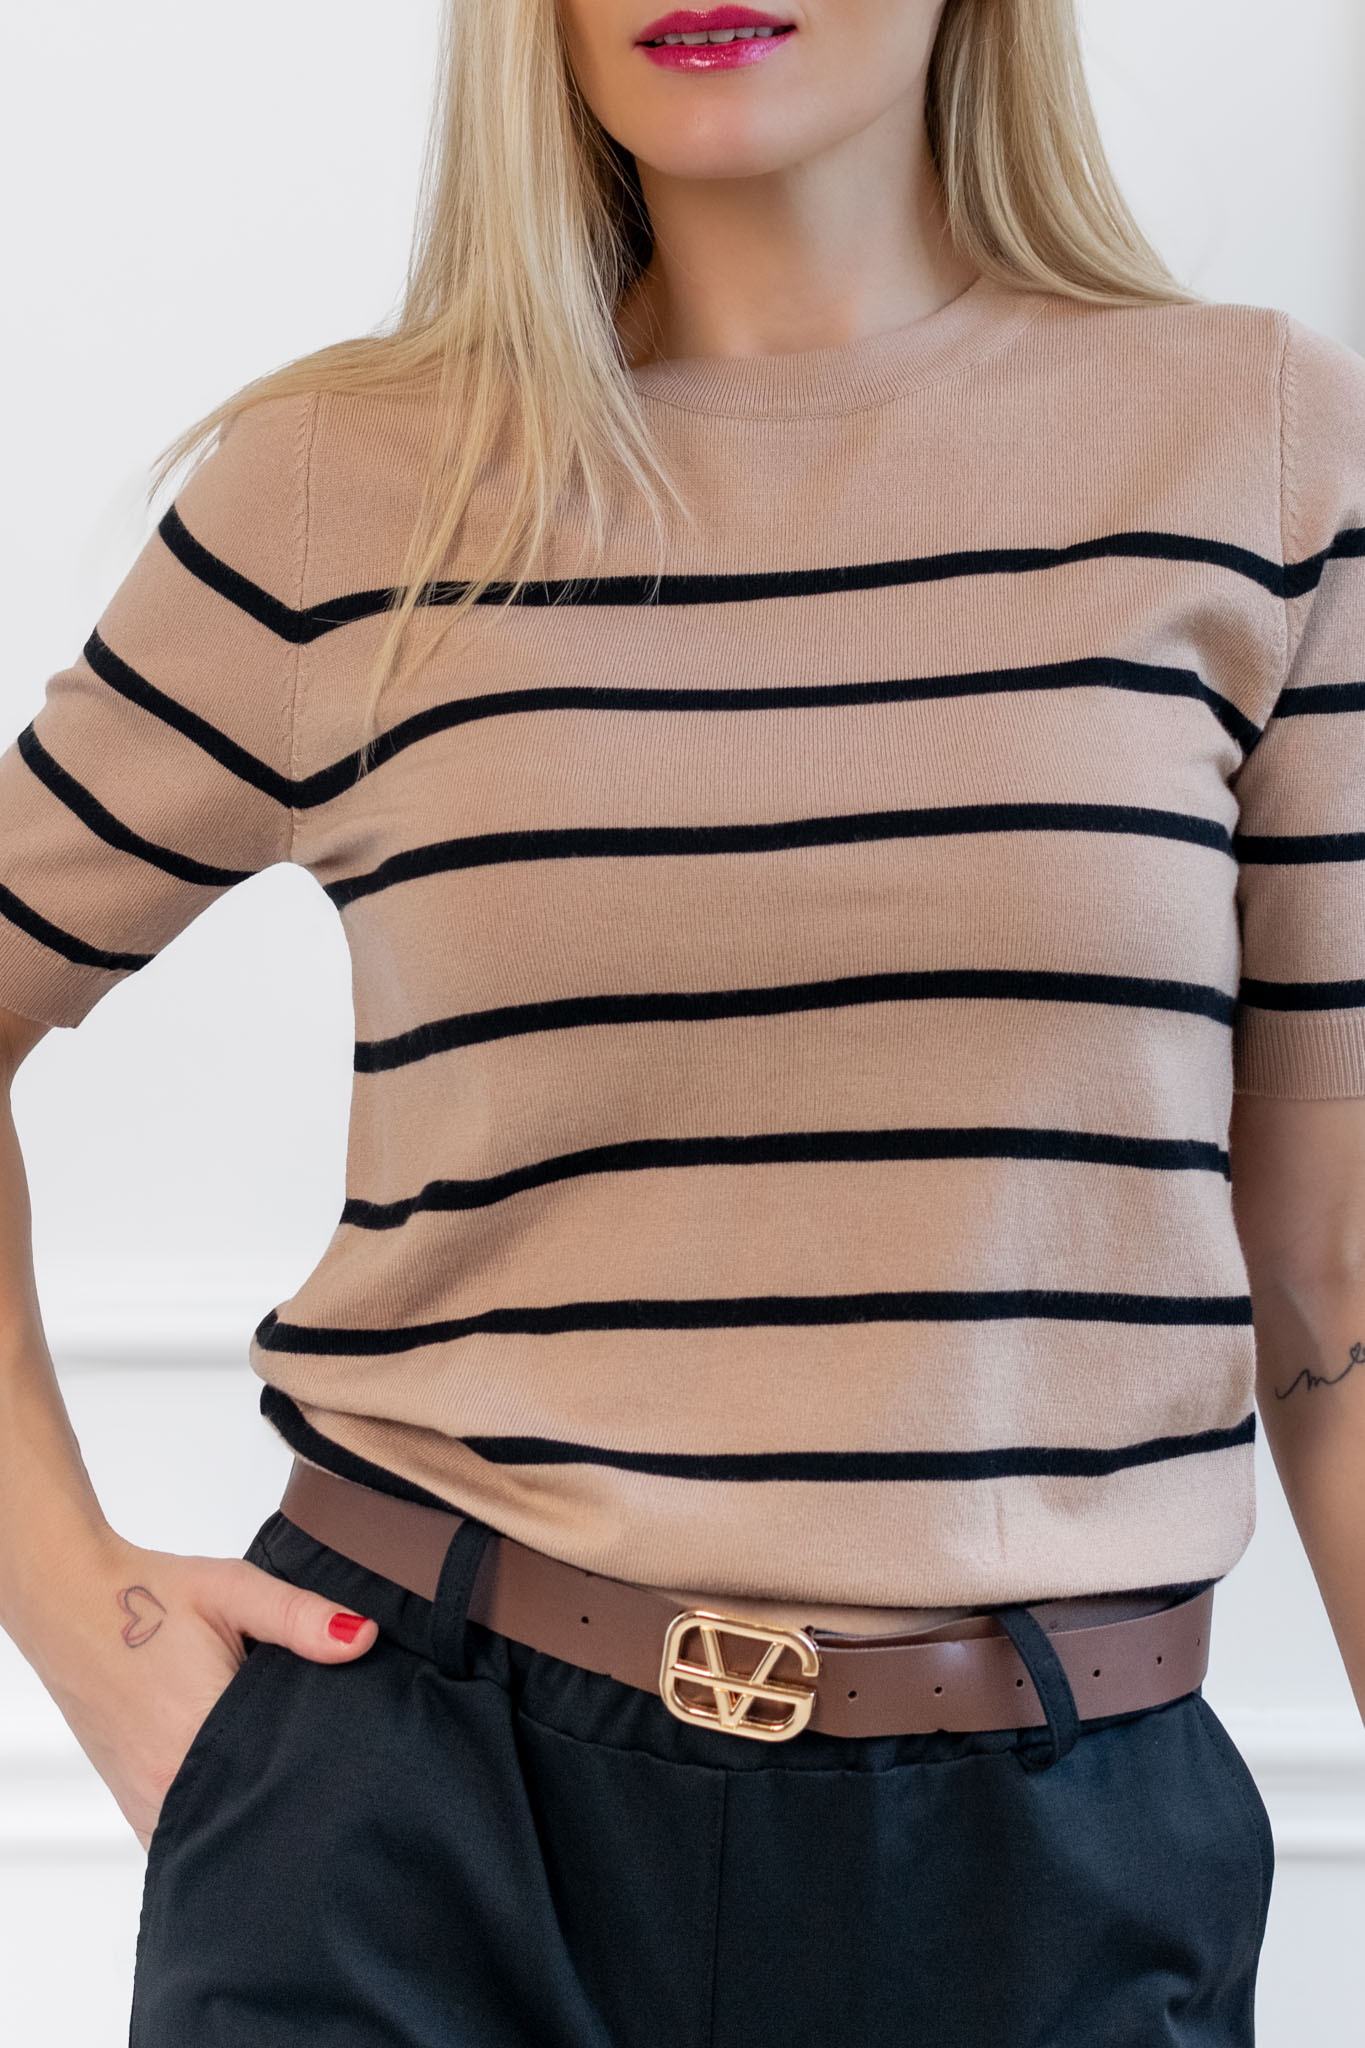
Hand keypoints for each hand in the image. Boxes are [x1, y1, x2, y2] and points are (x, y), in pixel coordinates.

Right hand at [21, 1528, 376, 1849]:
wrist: (73, 1602)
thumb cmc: (151, 1594)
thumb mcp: (235, 1589)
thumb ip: (301, 1618)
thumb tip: (361, 1639)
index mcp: (196, 1733)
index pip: (278, 1782)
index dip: (319, 1777)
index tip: (350, 1765)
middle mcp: (166, 1783)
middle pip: (248, 1817)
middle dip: (290, 1803)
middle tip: (329, 1775)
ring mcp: (144, 1802)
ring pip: (214, 1835)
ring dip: (249, 1814)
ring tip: (287, 1779)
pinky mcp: (133, 1803)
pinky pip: (183, 1835)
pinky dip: (214, 1820)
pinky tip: (241, 1787)